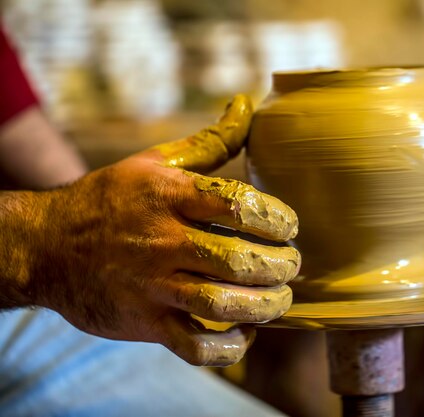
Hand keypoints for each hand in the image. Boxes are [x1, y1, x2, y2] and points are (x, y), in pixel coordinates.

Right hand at [23, 95, 300, 365]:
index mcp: (169, 196)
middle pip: (237, 259)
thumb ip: (210, 141)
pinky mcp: (144, 322)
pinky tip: (245, 332)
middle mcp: (161, 240)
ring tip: (281, 299)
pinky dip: (228, 347)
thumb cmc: (112, 198)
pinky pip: (193, 346)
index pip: (238, 204)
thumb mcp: (155, 161)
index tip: (290, 226)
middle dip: (279, 266)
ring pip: (221, 304)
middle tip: (292, 264)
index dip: (277, 218)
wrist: (46, 245)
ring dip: (264, 306)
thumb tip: (246, 104)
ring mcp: (151, 285)